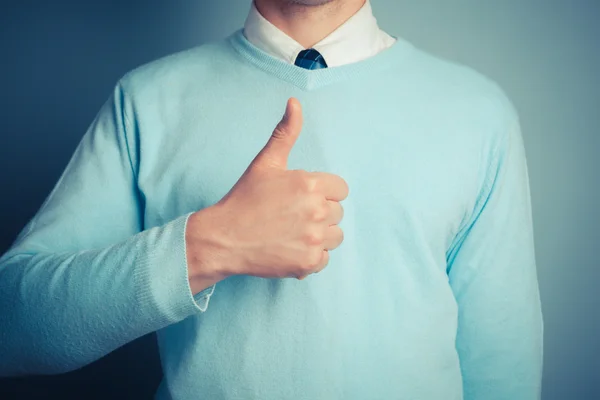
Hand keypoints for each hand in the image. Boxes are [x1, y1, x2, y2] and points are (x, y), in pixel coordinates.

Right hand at [208, 97, 348, 279]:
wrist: (224, 238)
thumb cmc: (244, 199)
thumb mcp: (266, 163)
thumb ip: (285, 133)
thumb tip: (294, 102)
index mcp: (310, 185)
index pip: (340, 189)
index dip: (323, 192)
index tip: (302, 198)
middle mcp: (317, 212)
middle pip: (338, 212)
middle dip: (320, 213)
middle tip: (292, 215)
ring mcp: (313, 239)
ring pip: (336, 236)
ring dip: (319, 236)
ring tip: (293, 232)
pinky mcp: (308, 263)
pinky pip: (325, 259)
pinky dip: (311, 257)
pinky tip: (290, 248)